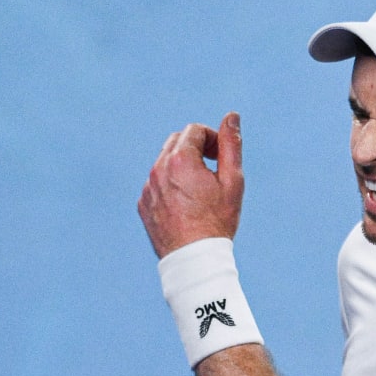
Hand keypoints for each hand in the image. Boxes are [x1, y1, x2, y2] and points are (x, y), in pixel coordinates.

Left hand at [138, 113, 243, 257]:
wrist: (194, 259)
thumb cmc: (217, 221)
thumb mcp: (232, 181)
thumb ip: (231, 145)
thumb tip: (232, 116)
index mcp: (181, 159)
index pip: (195, 131)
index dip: (212, 139)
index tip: (221, 157)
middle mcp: (158, 169)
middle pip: (176, 142)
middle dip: (196, 149)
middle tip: (212, 170)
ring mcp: (148, 187)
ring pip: (165, 164)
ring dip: (182, 168)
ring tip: (200, 192)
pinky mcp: (143, 204)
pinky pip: (156, 185)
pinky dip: (170, 186)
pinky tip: (186, 207)